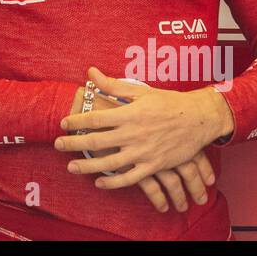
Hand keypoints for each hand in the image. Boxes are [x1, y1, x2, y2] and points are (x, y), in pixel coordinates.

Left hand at [64, 86, 216, 211]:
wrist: (199, 119)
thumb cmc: (169, 102)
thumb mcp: (141, 91)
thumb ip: (113, 85)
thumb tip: (91, 72)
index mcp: (130, 113)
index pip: (96, 118)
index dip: (77, 121)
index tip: (64, 123)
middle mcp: (134, 133)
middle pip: (97, 141)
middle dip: (74, 143)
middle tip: (57, 144)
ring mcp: (144, 151)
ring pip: (110, 163)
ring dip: (88, 166)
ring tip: (71, 167)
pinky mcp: (154, 165)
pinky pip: (130, 178)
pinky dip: (113, 182)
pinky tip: (99, 182)